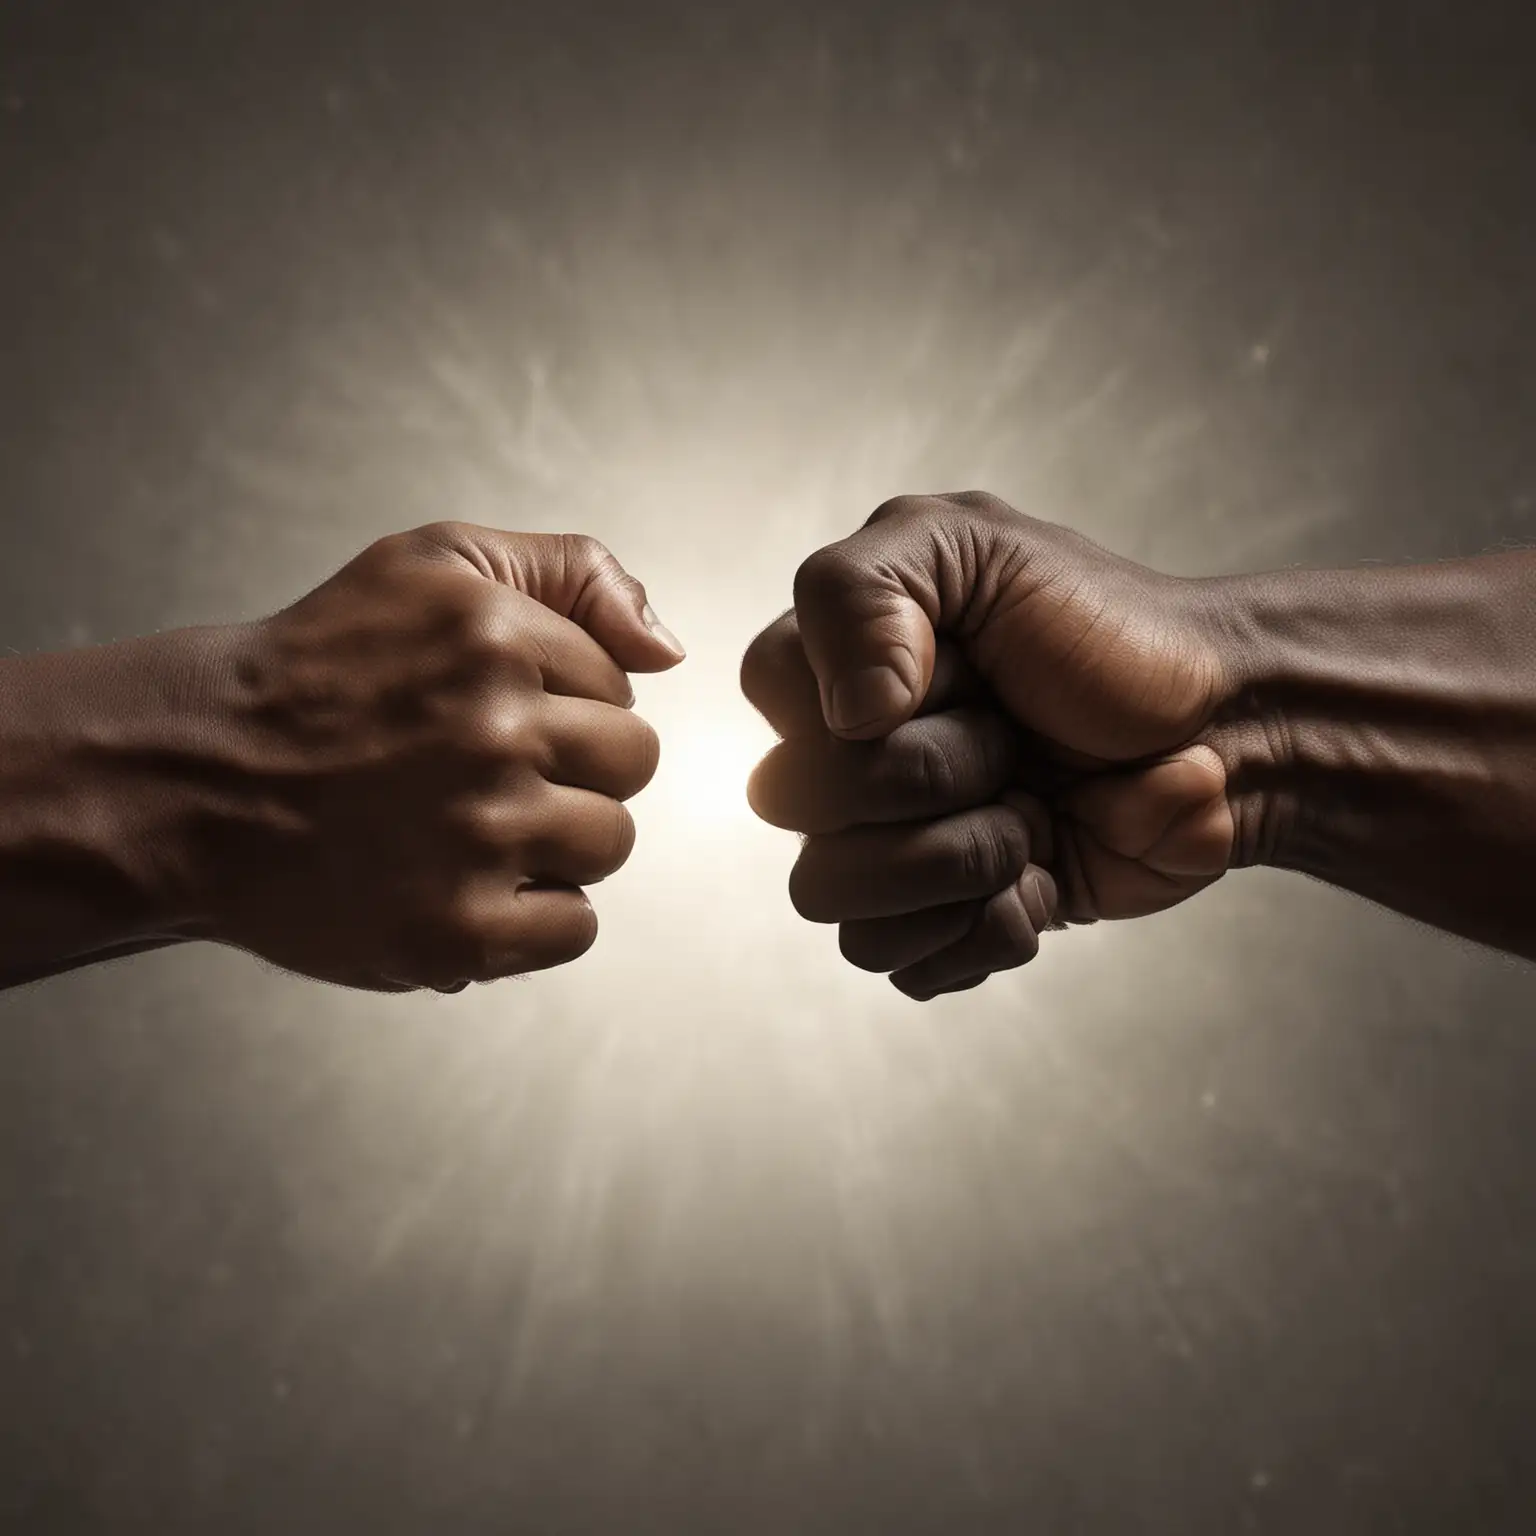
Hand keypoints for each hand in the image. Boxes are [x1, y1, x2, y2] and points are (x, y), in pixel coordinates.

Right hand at [180, 523, 683, 991]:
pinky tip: (474, 887)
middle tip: (487, 775)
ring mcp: (477, 838)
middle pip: (632, 764)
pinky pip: (576, 927)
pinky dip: (538, 918)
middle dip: (575, 769)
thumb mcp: (434, 566)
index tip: (488, 714)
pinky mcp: (455, 932)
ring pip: (610, 843)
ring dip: (560, 842)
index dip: (563, 705)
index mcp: (495, 639)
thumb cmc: (322, 672)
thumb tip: (669, 649)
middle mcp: (493, 734)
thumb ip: (569, 573)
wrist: (195, 780)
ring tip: (474, 829)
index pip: (618, 688)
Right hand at [742, 491, 1237, 996]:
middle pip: (799, 813)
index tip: (969, 670)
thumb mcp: (978, 544)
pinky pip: (902, 964)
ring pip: (836, 902)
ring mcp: (890, 850)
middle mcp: (847, 762)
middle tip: (1014, 743)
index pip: (775, 701)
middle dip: (934, 776)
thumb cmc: (1109, 628)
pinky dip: (988, 925)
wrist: (1229, 730)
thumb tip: (846, 717)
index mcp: (840, 666)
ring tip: (1031, 816)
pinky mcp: (942, 925)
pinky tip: (1039, 876)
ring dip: (962, 859)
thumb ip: (863, 590)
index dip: (872, 703)